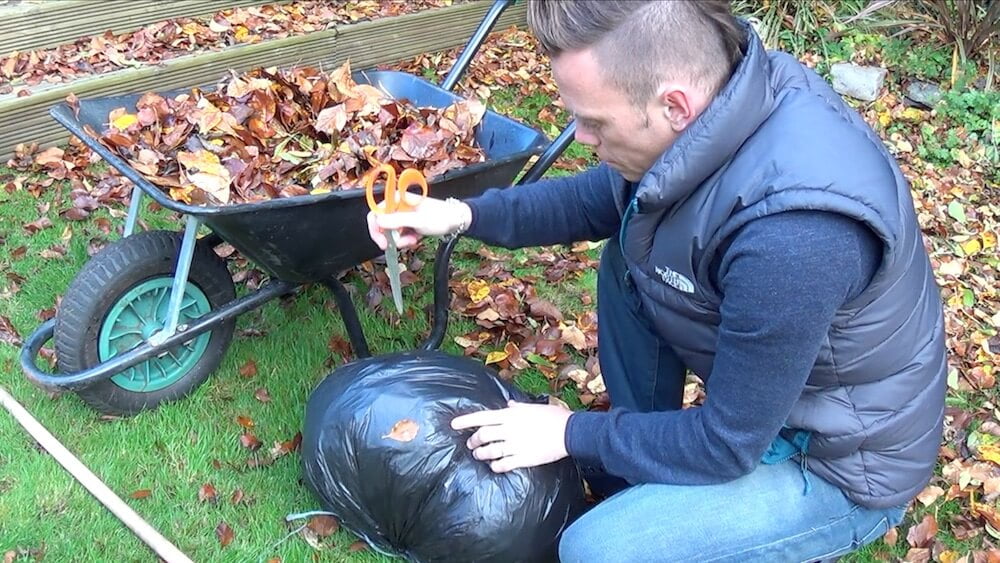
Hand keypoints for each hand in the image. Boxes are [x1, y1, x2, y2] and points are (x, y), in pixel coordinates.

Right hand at [366, 194, 471, 249]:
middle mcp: (398, 205)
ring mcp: (403, 214)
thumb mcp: (418, 221)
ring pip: (391, 231)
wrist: (456, 221)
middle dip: (392, 237)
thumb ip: (397, 220)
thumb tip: (378, 221)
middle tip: (402, 244)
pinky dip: (406, 239)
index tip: (383, 242)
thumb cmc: (441, 217)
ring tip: (414, 240)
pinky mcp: (408, 222)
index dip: (376, 229)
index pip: (376, 213)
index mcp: (397, 198)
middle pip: (382, 224)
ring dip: (401, 239)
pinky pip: (400, 234)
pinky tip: (416, 239)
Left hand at [451, 400, 572, 472]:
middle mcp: (509, 429)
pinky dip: (495, 466)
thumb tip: (508, 406)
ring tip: (479, 455)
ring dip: (481, 454)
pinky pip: (503, 464)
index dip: (465, 421)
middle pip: (482, 436)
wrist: (569, 432)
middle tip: (471, 444)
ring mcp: (515, 445)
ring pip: (489, 451)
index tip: (453, 425)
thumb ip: (517, 407)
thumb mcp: (533, 407)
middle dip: (473, 441)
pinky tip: (494, 466)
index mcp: (510, 415)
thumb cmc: (552, 416)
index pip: (481, 417)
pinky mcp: (523, 458)